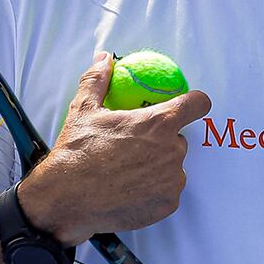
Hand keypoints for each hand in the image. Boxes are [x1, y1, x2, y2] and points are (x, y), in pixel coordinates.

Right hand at [15, 51, 211, 245]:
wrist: (66, 201)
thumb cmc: (76, 153)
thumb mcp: (83, 110)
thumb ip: (99, 80)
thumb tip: (104, 59)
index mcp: (159, 123)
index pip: (197, 104)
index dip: (195, 102)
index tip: (189, 105)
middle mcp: (172, 151)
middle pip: (178, 139)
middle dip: (161, 141)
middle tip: (134, 147)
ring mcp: (173, 180)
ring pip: (172, 167)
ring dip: (157, 167)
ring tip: (127, 172)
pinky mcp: (168, 204)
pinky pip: (167, 191)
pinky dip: (153, 190)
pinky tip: (129, 190)